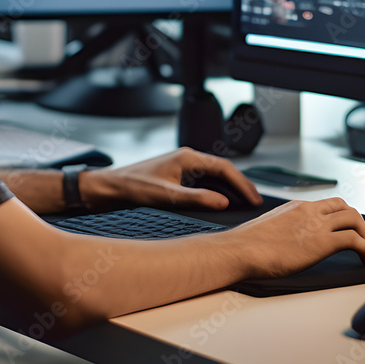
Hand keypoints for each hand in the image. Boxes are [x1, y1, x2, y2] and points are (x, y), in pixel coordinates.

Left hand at [79, 147, 262, 210]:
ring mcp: (182, 168)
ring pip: (214, 177)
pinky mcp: (177, 177)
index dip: (242, 184)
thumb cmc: (132, 187)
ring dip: (230, 190)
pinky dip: (217, 192)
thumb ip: (195, 198)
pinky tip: (222, 204)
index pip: (224, 167)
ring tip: (245, 206)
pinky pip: (204, 182)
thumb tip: (223, 202)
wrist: (108, 188)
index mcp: (187, 157)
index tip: (254, 199)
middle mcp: (187, 159)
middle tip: (256, 203)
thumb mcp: (165, 196)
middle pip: (223, 171)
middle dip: (241, 186)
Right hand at [235, 197, 364, 275]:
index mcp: (296, 207)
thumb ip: (283, 230)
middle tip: (362, 241)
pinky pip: (355, 240)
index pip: (327, 205)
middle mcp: (309, 210)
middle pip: (345, 207)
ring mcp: (317, 224)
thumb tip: (283, 243)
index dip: (341, 217)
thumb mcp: (268, 229)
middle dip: (358, 224)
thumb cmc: (247, 245)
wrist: (241, 250)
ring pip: (355, 218)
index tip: (346, 230)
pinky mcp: (323, 242)